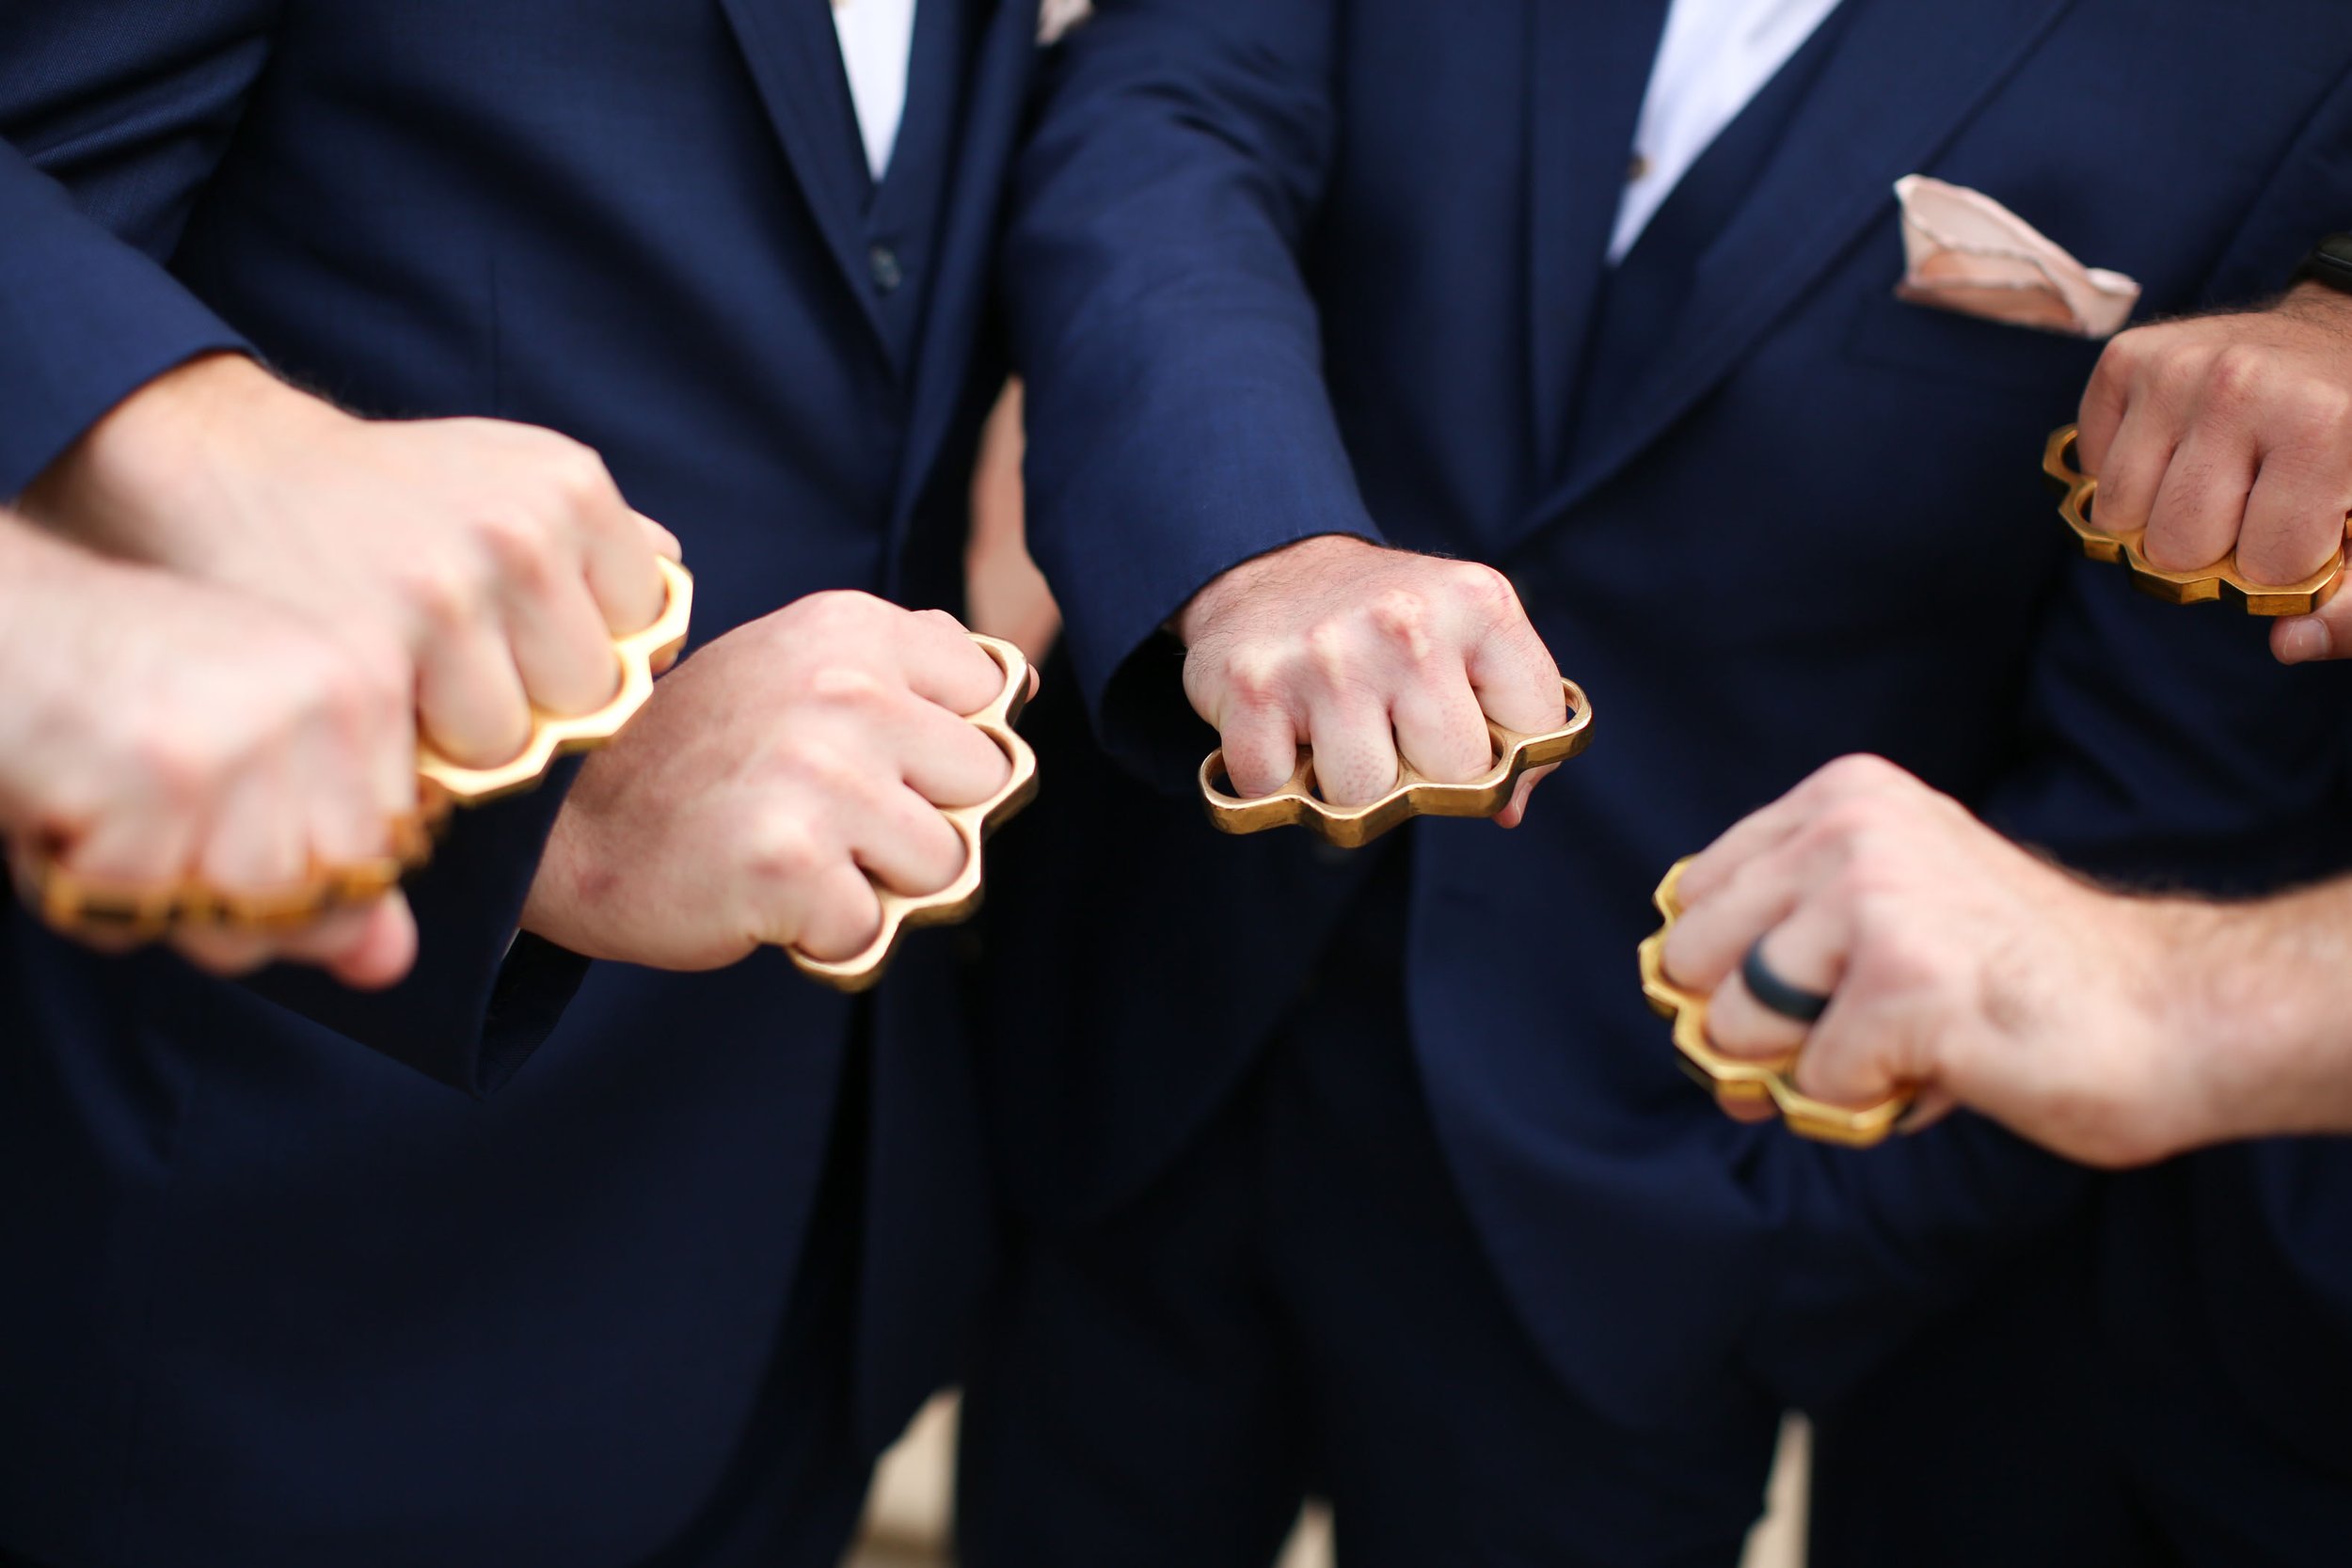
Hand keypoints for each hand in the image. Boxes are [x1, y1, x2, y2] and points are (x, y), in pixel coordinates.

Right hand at [0, 519, 418, 986]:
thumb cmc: (115, 678)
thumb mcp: (247, 750)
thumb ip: (328, 855)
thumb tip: (387, 963)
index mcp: (367, 684)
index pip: (382, 864)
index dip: (293, 883)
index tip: (221, 815)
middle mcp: (329, 697)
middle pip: (323, 908)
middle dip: (224, 905)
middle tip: (153, 815)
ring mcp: (252, 731)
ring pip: (238, 919)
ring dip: (147, 896)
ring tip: (109, 806)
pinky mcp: (167, 772)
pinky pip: (138, 904)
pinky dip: (74, 882)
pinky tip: (60, 799)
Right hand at [20, 353, 680, 766]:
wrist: (223, 465)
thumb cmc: (381, 491)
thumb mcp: (505, 472)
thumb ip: (598, 535)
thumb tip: (673, 580)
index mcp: (570, 487)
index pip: (647, 634)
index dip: (588, 659)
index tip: (528, 649)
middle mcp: (520, 534)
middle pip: (589, 700)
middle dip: (535, 704)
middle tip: (462, 676)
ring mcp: (446, 595)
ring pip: (514, 743)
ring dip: (465, 739)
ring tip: (415, 689)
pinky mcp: (373, 654)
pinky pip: (439, 762)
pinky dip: (412, 757)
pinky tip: (379, 709)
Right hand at [519, 592, 1014, 968]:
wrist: (564, 827)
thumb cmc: (699, 757)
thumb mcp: (797, 661)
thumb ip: (906, 662)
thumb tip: (1018, 684)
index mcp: (855, 628)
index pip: (995, 700)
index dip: (943, 751)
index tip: (871, 760)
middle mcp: (846, 687)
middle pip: (986, 789)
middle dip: (924, 822)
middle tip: (827, 819)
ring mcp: (820, 773)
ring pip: (945, 867)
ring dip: (879, 885)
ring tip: (798, 857)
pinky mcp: (791, 862)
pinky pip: (873, 931)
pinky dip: (826, 937)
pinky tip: (764, 898)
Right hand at [1177, 535, 1563, 822]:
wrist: (1269, 563)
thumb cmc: (1381, 619)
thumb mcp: (1467, 631)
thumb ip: (1508, 711)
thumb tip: (1509, 810)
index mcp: (1478, 603)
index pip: (1534, 733)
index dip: (1508, 759)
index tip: (1472, 740)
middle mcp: (1405, 623)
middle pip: (1453, 780)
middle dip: (1423, 776)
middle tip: (1392, 733)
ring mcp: (1327, 658)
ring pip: (1365, 801)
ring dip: (1344, 785)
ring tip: (1334, 731)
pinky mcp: (1254, 689)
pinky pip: (1279, 793)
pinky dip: (1274, 780)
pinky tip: (1282, 731)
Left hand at [1656, 756, 2212, 1167]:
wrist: (2173, 1010)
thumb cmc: (2022, 973)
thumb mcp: (1895, 907)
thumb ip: (1788, 941)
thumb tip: (1693, 1034)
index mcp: (1842, 795)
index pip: (1693, 895)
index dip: (1721, 969)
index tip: (1788, 998)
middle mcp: (1849, 829)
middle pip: (1693, 959)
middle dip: (1749, 1023)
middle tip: (1848, 1032)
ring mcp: (1874, 901)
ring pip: (1739, 1023)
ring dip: (1810, 1065)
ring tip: (1907, 1042)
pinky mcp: (1904, 983)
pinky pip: (1815, 1082)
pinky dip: (1869, 1100)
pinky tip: (1947, 1065)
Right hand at [2076, 282, 2351, 662]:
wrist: (2345, 336)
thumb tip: (2288, 644)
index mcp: (2321, 426)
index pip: (2264, 568)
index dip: (2285, 567)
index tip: (2308, 531)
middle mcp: (2239, 386)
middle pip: (2177, 546)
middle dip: (2214, 550)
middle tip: (2252, 511)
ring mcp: (2174, 368)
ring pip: (2119, 516)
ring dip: (2160, 518)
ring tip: (2212, 484)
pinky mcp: (2128, 357)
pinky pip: (2093, 468)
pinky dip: (2126, 475)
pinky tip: (2177, 452)